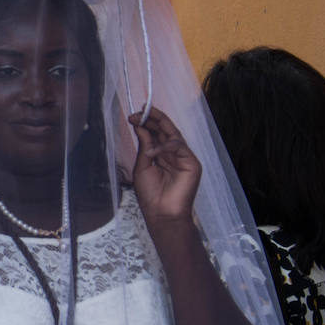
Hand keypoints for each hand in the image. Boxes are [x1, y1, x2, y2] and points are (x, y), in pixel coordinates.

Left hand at [129, 107, 200, 226]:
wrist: (161, 213)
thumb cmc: (150, 194)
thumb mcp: (142, 166)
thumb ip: (144, 146)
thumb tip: (140, 126)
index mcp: (161, 155)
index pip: (156, 134)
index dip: (146, 122)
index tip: (133, 115)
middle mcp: (173, 154)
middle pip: (166, 130)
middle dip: (153, 118)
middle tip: (139, 110)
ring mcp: (183, 158)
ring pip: (173, 134)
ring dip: (158, 124)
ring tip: (141, 120)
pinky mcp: (192, 163)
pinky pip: (179, 147)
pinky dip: (165, 146)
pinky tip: (152, 151)